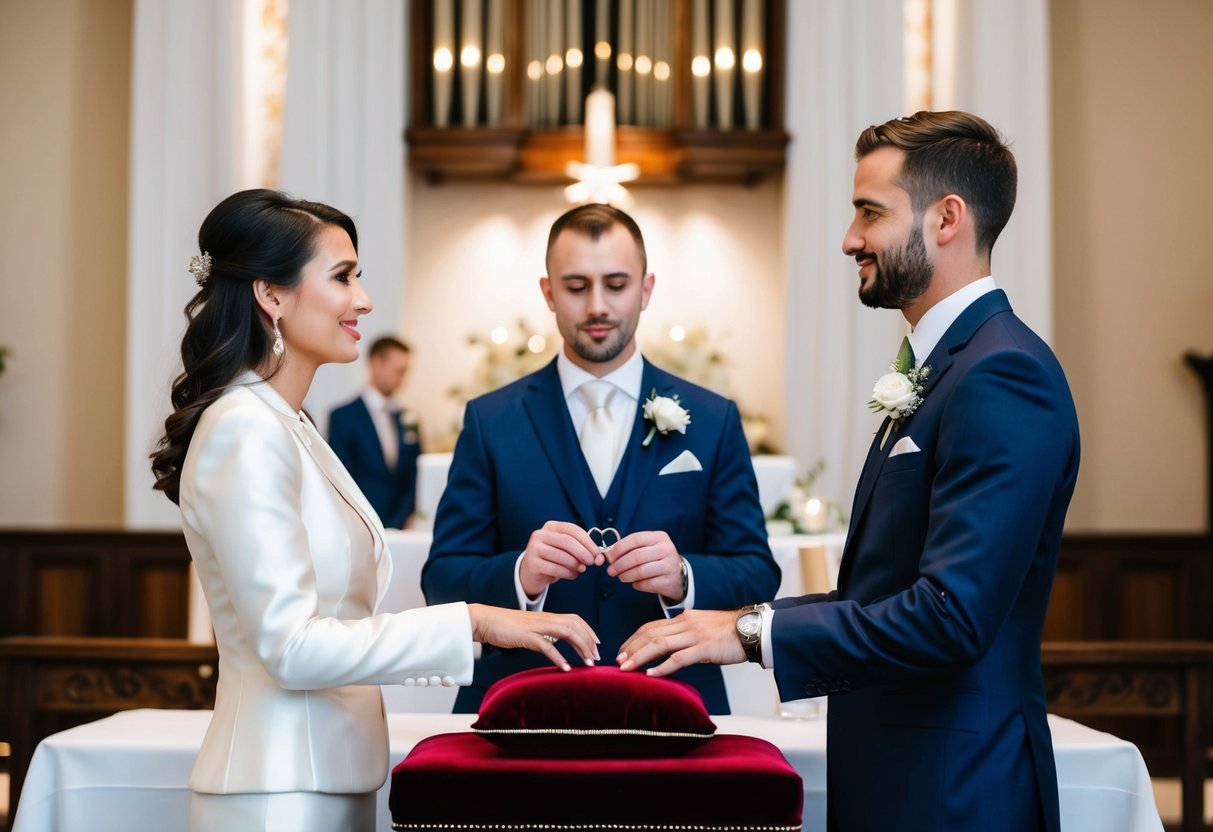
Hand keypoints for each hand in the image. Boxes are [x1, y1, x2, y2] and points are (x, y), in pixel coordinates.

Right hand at [468, 604, 599, 670]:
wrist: (485, 620)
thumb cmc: (506, 627)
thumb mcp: (529, 628)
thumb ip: (542, 633)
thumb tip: (553, 644)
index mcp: (547, 617)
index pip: (575, 619)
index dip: (589, 630)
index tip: (597, 644)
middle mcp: (545, 619)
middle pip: (575, 625)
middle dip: (589, 641)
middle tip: (596, 658)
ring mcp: (536, 626)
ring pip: (566, 632)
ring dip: (580, 647)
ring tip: (588, 663)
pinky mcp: (526, 636)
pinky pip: (546, 645)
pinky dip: (558, 657)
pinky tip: (565, 667)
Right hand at [518, 521, 603, 597]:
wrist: (531, 572)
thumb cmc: (553, 558)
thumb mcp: (565, 549)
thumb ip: (580, 548)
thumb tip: (598, 556)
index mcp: (551, 526)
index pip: (573, 530)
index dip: (588, 542)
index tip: (598, 554)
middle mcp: (540, 534)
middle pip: (567, 541)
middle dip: (583, 553)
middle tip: (592, 563)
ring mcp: (534, 548)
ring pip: (562, 556)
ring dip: (576, 565)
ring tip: (582, 570)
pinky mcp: (532, 564)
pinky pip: (555, 569)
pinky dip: (568, 573)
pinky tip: (573, 575)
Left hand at [604, 530, 682, 600]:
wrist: (678, 576)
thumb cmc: (656, 559)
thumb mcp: (648, 548)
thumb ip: (631, 548)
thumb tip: (609, 555)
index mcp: (660, 537)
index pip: (635, 539)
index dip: (619, 548)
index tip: (608, 556)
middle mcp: (666, 549)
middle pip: (636, 556)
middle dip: (619, 564)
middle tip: (610, 571)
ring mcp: (669, 565)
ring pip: (640, 571)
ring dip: (625, 576)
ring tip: (621, 577)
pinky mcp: (669, 581)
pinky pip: (646, 584)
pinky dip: (636, 585)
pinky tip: (635, 583)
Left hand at [616, 609, 744, 676]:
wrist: (753, 629)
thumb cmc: (729, 633)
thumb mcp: (702, 629)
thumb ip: (685, 636)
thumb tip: (668, 653)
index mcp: (684, 618)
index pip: (651, 626)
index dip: (634, 638)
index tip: (622, 650)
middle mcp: (686, 623)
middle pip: (650, 633)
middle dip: (631, 647)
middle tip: (618, 661)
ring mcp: (695, 635)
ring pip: (659, 644)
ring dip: (640, 656)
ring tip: (626, 668)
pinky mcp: (704, 648)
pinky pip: (679, 658)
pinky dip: (663, 666)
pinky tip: (651, 674)